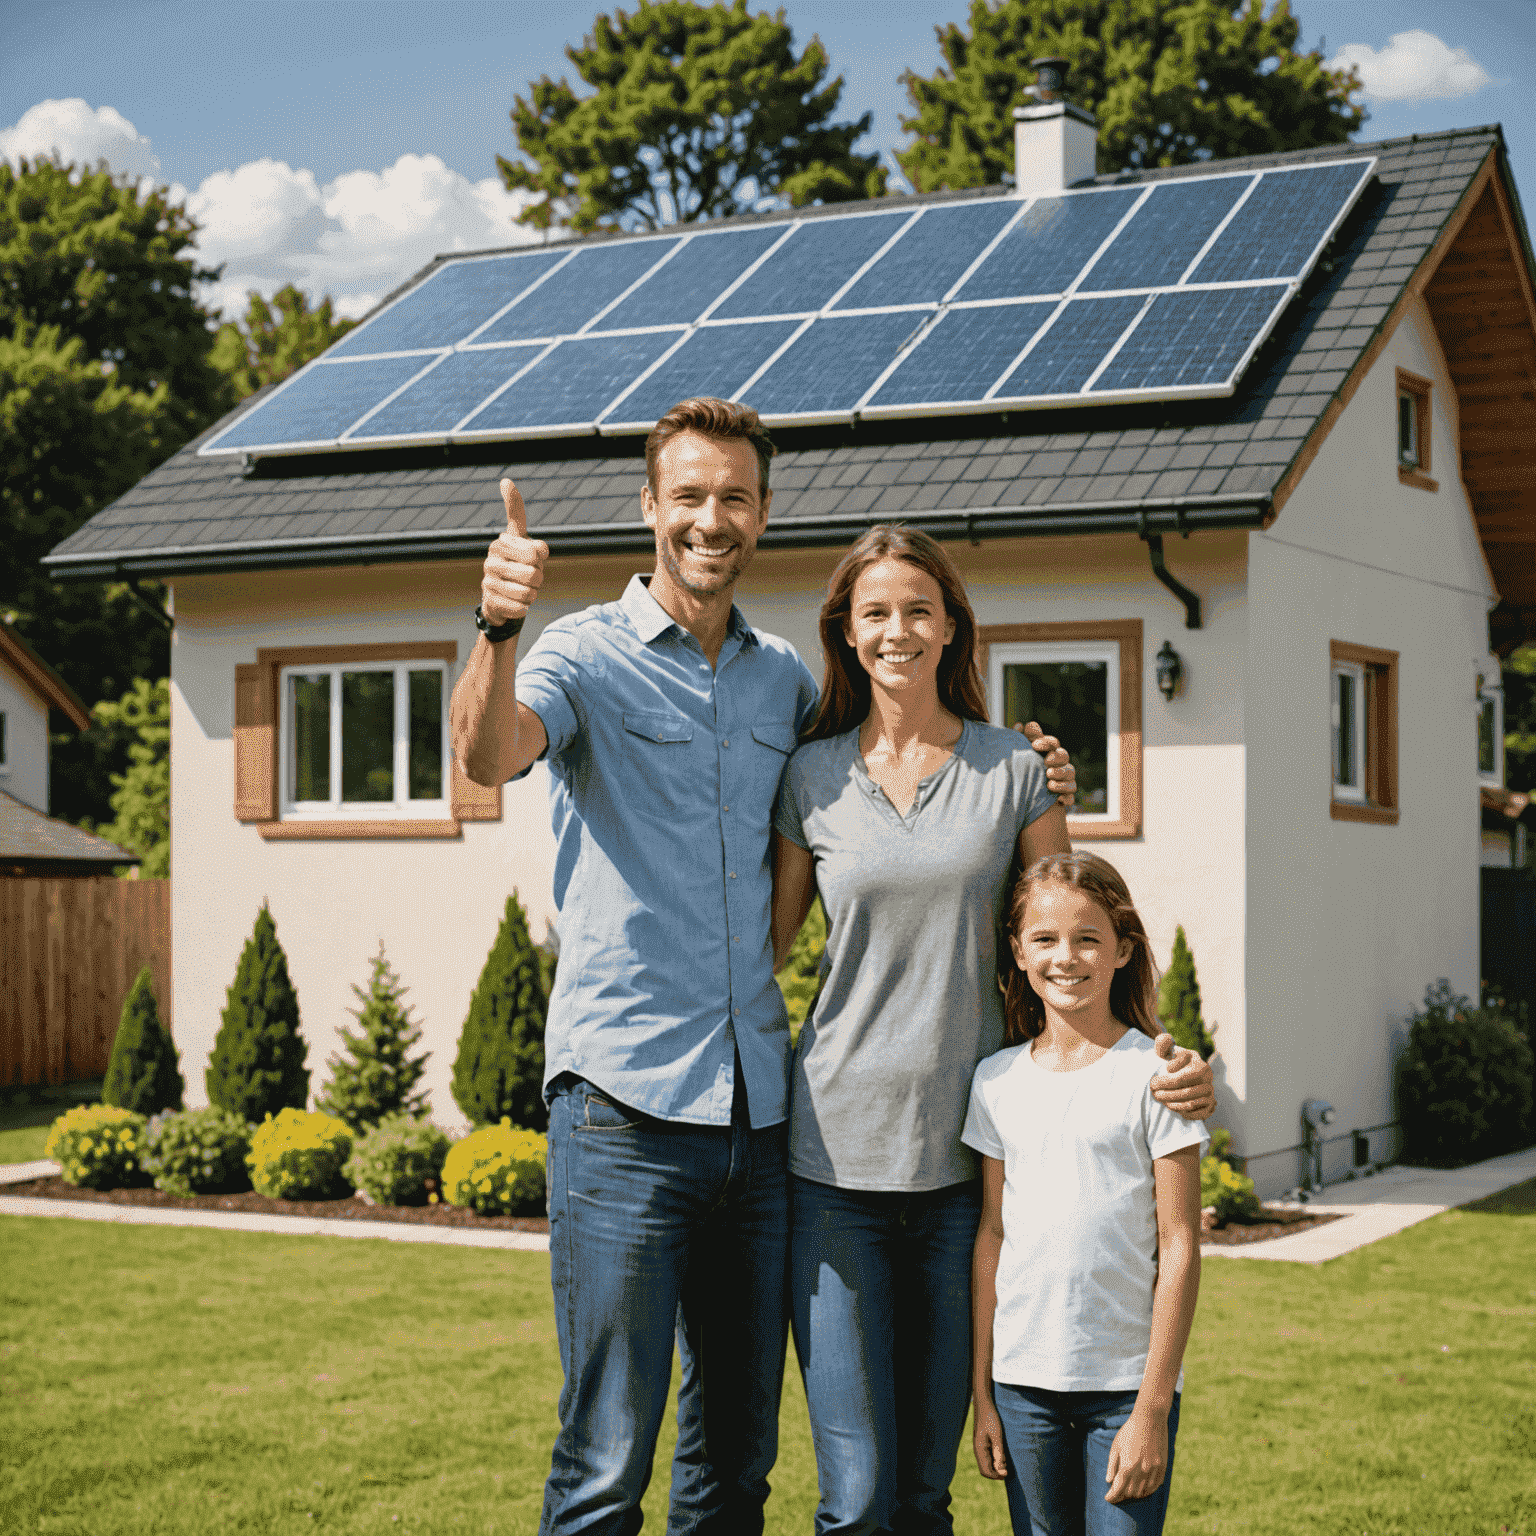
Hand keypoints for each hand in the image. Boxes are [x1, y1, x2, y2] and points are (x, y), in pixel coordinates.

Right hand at [480, 478, 548, 627]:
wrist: (502, 601)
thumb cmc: (520, 569)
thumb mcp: (528, 545)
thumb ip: (527, 522)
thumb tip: (505, 482)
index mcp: (502, 543)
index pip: (535, 550)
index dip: (540, 557)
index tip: (532, 555)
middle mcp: (492, 559)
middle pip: (535, 572)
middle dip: (539, 579)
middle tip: (530, 579)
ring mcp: (488, 580)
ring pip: (528, 592)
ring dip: (532, 594)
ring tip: (523, 591)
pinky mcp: (490, 601)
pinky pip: (520, 608)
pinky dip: (524, 609)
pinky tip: (517, 605)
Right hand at [972, 1396, 1008, 1480]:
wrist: (984, 1402)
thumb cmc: (990, 1417)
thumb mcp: (997, 1435)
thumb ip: (998, 1453)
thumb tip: (1002, 1472)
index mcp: (979, 1449)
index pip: (985, 1471)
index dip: (996, 1476)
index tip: (1007, 1473)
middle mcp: (977, 1450)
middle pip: (985, 1470)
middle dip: (996, 1474)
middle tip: (1008, 1471)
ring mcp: (979, 1446)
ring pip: (986, 1464)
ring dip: (995, 1467)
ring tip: (1006, 1464)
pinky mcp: (982, 1442)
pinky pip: (987, 1457)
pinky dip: (994, 1460)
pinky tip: (1002, 1456)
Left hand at [1016, 720, 1075, 808]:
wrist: (1021, 799)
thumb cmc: (1021, 771)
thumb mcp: (1017, 755)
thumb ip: (1018, 740)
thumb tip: (1019, 725)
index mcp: (1047, 752)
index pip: (1052, 743)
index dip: (1046, 742)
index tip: (1034, 745)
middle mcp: (1058, 764)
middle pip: (1064, 756)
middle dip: (1056, 757)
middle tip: (1046, 762)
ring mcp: (1063, 779)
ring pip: (1070, 773)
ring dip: (1061, 775)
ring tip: (1049, 779)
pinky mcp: (1064, 796)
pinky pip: (1071, 795)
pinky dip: (1066, 795)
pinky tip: (1058, 798)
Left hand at [1104, 1404, 1167, 1503]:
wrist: (1149, 1419)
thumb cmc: (1129, 1431)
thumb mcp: (1116, 1446)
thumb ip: (1112, 1465)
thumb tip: (1109, 1481)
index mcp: (1127, 1465)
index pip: (1118, 1489)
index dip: (1112, 1496)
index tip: (1108, 1498)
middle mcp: (1141, 1471)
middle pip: (1130, 1492)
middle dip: (1122, 1495)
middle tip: (1117, 1492)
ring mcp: (1153, 1470)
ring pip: (1143, 1492)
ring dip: (1134, 1494)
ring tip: (1128, 1491)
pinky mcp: (1162, 1468)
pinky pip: (1155, 1486)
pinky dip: (1147, 1490)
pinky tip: (1142, 1488)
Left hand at [1150, 1035, 1216, 1119]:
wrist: (1183, 1074)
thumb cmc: (1170, 1061)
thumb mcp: (1165, 1051)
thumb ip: (1162, 1043)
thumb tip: (1166, 1040)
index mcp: (1198, 1063)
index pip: (1181, 1077)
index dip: (1164, 1081)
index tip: (1153, 1081)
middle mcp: (1208, 1077)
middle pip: (1186, 1091)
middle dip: (1166, 1094)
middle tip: (1154, 1093)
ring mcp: (1210, 1091)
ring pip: (1191, 1103)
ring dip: (1173, 1104)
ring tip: (1160, 1100)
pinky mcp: (1211, 1105)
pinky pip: (1199, 1114)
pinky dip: (1185, 1113)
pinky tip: (1173, 1108)